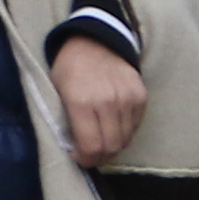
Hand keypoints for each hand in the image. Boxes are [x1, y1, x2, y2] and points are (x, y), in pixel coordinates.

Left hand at [49, 36, 144, 168]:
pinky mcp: (141, 96)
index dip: (86, 159)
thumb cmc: (69, 67)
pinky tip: (112, 127)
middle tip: (90, 155)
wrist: (94, 39)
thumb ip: (66, 120)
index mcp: (81, 102)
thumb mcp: (57, 92)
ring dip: (113, 146)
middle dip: (99, 157)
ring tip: (101, 142)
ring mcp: (127, 99)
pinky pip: (135, 126)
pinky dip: (125, 132)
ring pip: (125, 139)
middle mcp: (107, 102)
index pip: (91, 146)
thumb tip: (75, 148)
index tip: (79, 158)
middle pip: (111, 147)